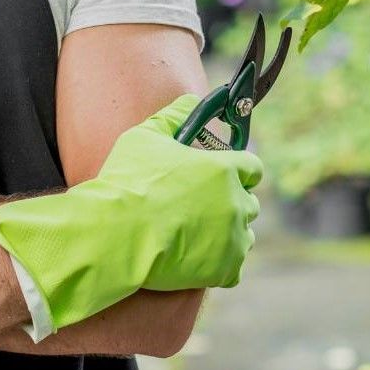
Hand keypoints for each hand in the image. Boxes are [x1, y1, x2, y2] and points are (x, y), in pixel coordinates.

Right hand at [0, 93, 263, 332]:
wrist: (116, 234)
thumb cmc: (129, 182)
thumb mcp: (146, 137)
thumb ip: (174, 117)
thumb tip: (191, 101)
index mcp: (223, 169)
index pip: (252, 167)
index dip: (237, 169)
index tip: (222, 174)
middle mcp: (236, 203)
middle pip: (248, 201)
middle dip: (229, 201)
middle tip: (199, 204)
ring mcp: (234, 238)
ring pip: (242, 234)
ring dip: (226, 232)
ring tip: (194, 231)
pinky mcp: (226, 269)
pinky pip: (233, 265)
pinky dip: (218, 262)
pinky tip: (193, 254)